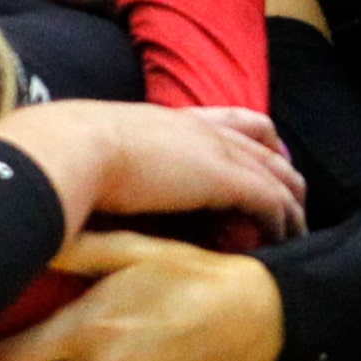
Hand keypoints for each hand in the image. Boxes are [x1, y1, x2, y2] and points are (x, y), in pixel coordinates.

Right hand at [0, 100, 303, 242]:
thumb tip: (99, 187)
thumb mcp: (95, 152)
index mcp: (170, 119)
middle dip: (285, 174)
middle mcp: (201, 129)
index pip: (234, 120)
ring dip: (290, 206)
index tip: (268, 158)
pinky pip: (270, 202)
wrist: (68, 149)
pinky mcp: (224, 179)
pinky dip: (281, 222)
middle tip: (293, 205)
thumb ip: (112, 165)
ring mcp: (216, 151)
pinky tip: (282, 240)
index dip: (258, 140)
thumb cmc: (64, 153)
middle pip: (267, 145)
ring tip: (295, 232)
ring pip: (278, 175)